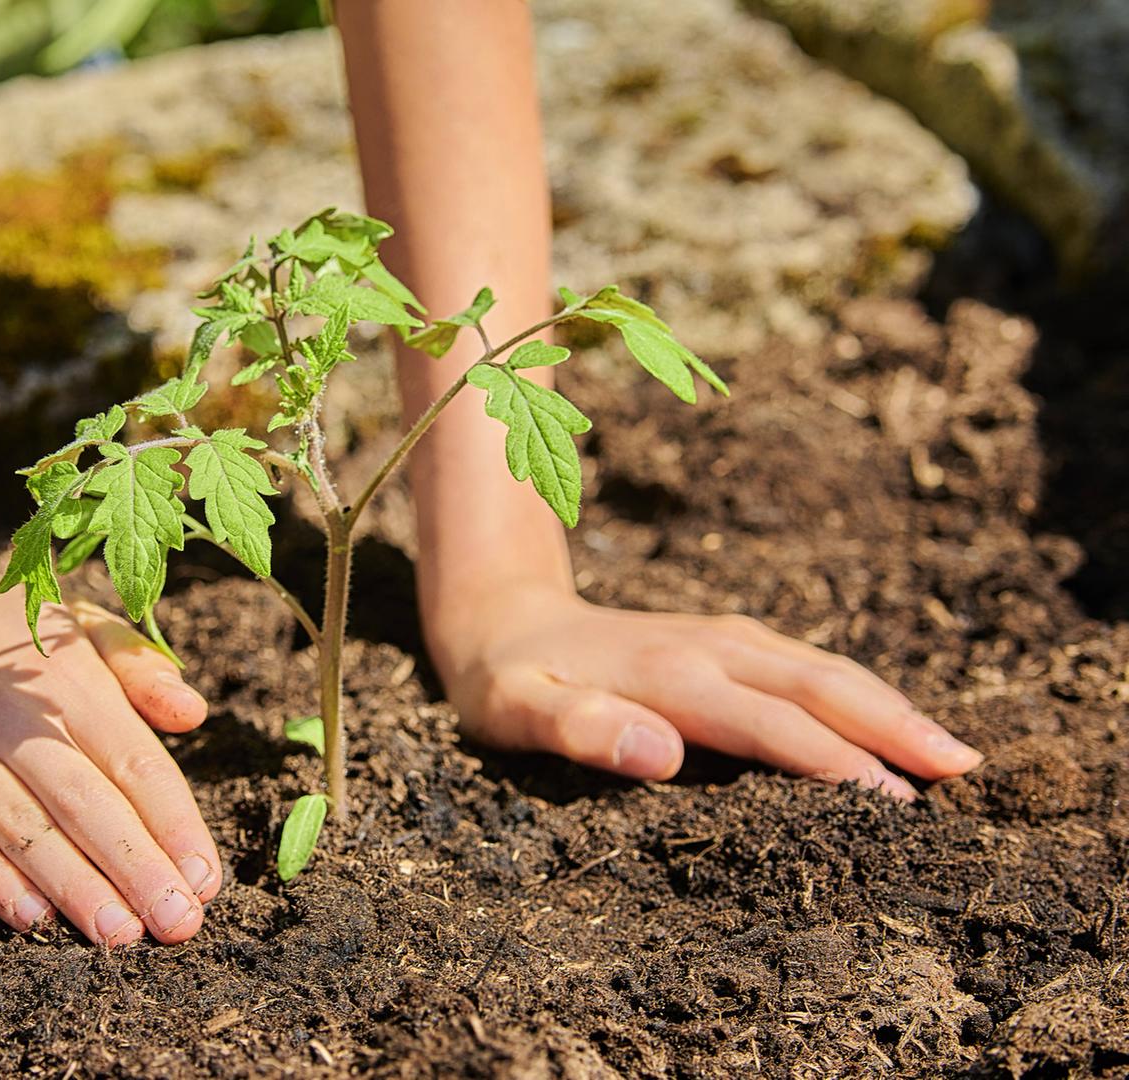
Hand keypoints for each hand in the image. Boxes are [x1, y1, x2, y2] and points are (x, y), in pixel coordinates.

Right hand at [0, 555, 219, 944]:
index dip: (174, 824)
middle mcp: (10, 716)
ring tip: (120, 936)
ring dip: (75, 888)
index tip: (206, 878)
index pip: (135, 761)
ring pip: (24, 830)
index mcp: (68, 679)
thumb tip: (193, 714)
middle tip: (177, 923)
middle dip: (136, 869)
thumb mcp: (76, 623)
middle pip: (86, 804)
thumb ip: (139, 668)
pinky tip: (34, 920)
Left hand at [426, 582, 983, 798]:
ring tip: (953, 752)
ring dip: (888, 706)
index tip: (895, 801)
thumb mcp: (515, 712)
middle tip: (965, 772)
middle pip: (816, 686)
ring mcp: (721, 640)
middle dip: (892, 726)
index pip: (768, 723)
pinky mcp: (724, 642)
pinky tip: (887, 719)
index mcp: (668, 675)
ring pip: (821, 669)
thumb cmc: (504, 682)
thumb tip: (657, 750)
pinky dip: (857, 691)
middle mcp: (708, 649)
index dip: (832, 761)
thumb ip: (579, 729)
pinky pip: (804, 665)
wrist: (497, 617)